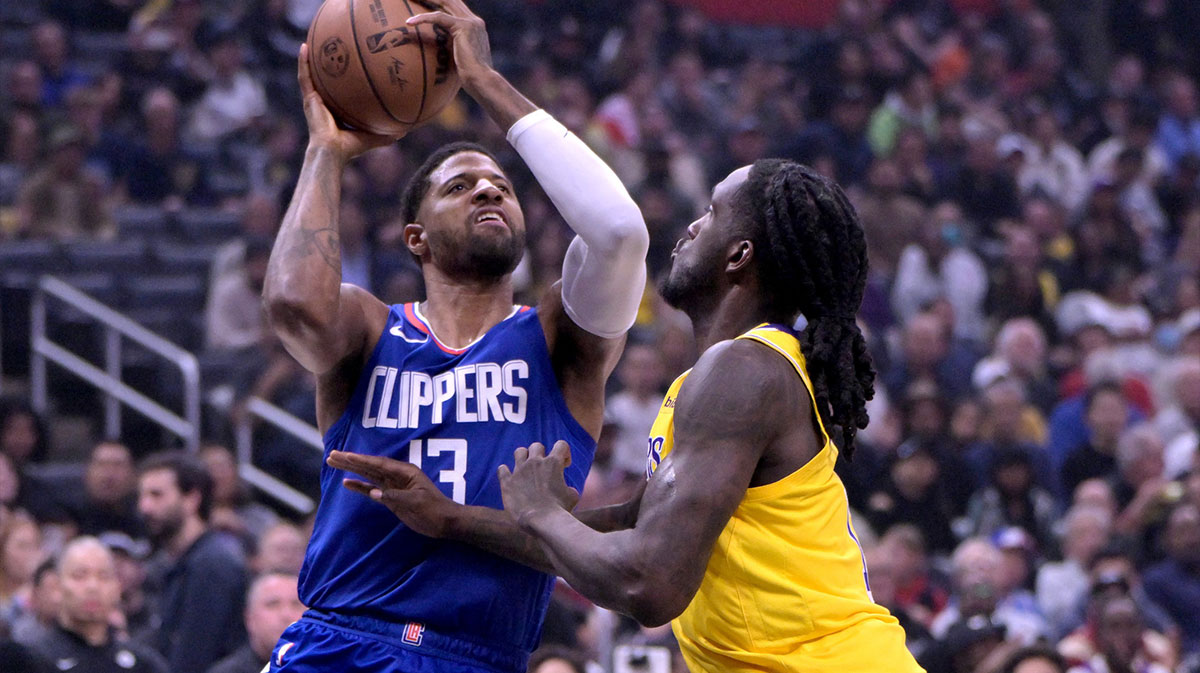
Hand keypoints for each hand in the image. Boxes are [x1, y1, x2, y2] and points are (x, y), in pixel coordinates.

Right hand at [297, 44, 398, 161]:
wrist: (333, 151)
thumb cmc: (351, 148)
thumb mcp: (373, 137)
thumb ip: (387, 134)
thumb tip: (406, 131)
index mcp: (336, 111)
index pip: (339, 93)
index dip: (342, 81)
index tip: (349, 67)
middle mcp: (323, 103)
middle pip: (324, 80)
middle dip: (326, 65)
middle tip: (332, 48)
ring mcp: (314, 100)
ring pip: (310, 74)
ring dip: (311, 58)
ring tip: (313, 40)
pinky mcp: (308, 98)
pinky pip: (304, 76)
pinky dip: (303, 61)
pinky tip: (305, 46)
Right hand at [326, 450, 455, 537]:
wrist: (445, 522)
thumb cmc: (434, 510)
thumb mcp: (415, 503)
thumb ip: (394, 497)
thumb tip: (373, 493)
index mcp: (405, 472)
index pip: (379, 464)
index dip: (361, 460)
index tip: (345, 455)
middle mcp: (397, 476)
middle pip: (370, 466)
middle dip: (351, 460)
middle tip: (331, 454)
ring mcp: (393, 486)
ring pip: (368, 475)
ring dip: (352, 469)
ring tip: (333, 463)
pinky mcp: (391, 497)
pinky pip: (372, 489)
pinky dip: (359, 486)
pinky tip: (347, 483)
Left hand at [407, 0, 492, 86]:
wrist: (481, 81)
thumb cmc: (472, 80)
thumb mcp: (461, 62)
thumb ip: (453, 53)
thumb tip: (438, 60)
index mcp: (474, 27)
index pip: (455, 8)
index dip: (439, 4)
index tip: (425, 4)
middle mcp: (474, 21)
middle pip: (449, 1)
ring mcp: (470, 22)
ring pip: (444, 2)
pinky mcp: (463, 27)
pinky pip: (438, 17)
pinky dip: (422, 18)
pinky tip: (409, 23)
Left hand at [497, 441, 579, 528]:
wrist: (542, 521)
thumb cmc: (560, 510)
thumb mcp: (573, 497)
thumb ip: (569, 487)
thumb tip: (567, 489)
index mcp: (553, 463)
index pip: (561, 444)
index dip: (564, 453)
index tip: (564, 466)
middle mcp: (535, 462)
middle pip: (537, 446)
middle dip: (542, 454)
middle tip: (544, 469)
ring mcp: (519, 471)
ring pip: (519, 452)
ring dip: (523, 458)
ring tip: (526, 469)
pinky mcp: (507, 482)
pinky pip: (502, 469)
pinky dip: (505, 472)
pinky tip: (511, 480)